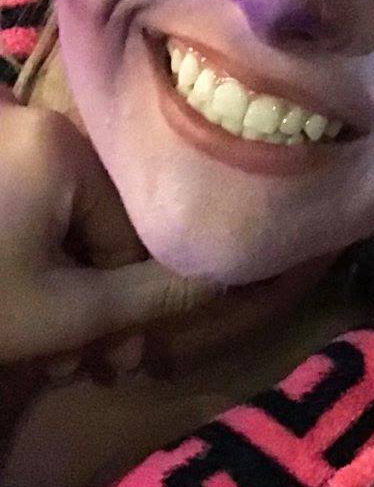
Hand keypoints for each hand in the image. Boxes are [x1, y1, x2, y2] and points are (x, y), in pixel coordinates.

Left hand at [0, 90, 217, 374]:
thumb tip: (238, 278)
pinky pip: (12, 205)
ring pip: (49, 218)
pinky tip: (12, 308)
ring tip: (39, 351)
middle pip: (89, 221)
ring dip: (55, 285)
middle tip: (81, 367)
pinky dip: (19, 256)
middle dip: (91, 300)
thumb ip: (159, 296)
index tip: (120, 367)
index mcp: (61, 144)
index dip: (132, 306)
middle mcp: (25, 119)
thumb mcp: (70, 313)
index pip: (129, 231)